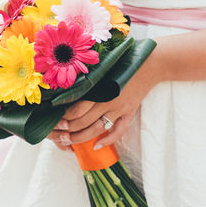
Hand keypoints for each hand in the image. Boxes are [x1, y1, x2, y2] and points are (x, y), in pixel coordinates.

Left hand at [48, 52, 162, 150]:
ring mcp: (119, 109)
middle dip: (69, 129)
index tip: (55, 120)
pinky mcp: (129, 113)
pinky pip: (118, 131)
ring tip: (70, 141)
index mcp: (100, 88)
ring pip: (97, 129)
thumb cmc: (124, 60)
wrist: (150, 64)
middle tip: (59, 133)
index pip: (78, 108)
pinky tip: (95, 146)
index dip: (65, 117)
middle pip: (84, 121)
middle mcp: (108, 100)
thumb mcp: (103, 66)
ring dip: (82, 137)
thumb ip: (89, 77)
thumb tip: (68, 85)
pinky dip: (107, 141)